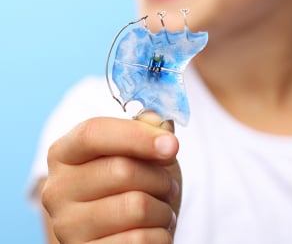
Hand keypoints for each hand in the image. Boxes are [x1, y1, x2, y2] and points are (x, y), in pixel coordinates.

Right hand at [42, 114, 180, 243]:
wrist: (127, 233)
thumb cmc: (135, 184)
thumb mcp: (141, 150)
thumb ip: (147, 128)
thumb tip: (159, 122)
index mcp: (64, 153)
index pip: (93, 133)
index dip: (136, 135)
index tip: (171, 144)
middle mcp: (56, 188)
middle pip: (121, 169)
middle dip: (159, 176)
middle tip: (166, 184)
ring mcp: (66, 226)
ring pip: (136, 206)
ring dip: (163, 208)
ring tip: (160, 208)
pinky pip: (140, 241)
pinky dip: (160, 234)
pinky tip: (152, 231)